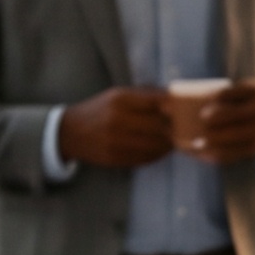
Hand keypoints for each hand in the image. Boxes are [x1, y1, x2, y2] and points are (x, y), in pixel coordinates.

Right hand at [54, 87, 176, 169]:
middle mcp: (118, 119)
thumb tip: (177, 100)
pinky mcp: (115, 158)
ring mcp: (115, 141)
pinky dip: (156, 155)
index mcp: (120, 99)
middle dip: (174, 129)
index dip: (175, 109)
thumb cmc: (100, 110)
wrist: (70, 132)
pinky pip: (145, 158)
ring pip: (155, 145)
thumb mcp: (117, 95)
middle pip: (160, 126)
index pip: (158, 102)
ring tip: (171, 141)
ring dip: (168, 145)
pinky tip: (158, 150)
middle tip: (183, 130)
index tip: (184, 112)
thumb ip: (145, 97)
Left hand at [181, 81, 254, 162]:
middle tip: (201, 118)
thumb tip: (167, 101)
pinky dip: (215, 154)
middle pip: (238, 114)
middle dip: (220, 116)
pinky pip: (234, 153)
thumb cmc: (239, 106)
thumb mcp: (236, 95)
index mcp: (254, 91)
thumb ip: (212, 96)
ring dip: (215, 140)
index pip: (237, 91)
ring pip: (236, 137)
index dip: (219, 96)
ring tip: (196, 142)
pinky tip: (199, 152)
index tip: (204, 102)